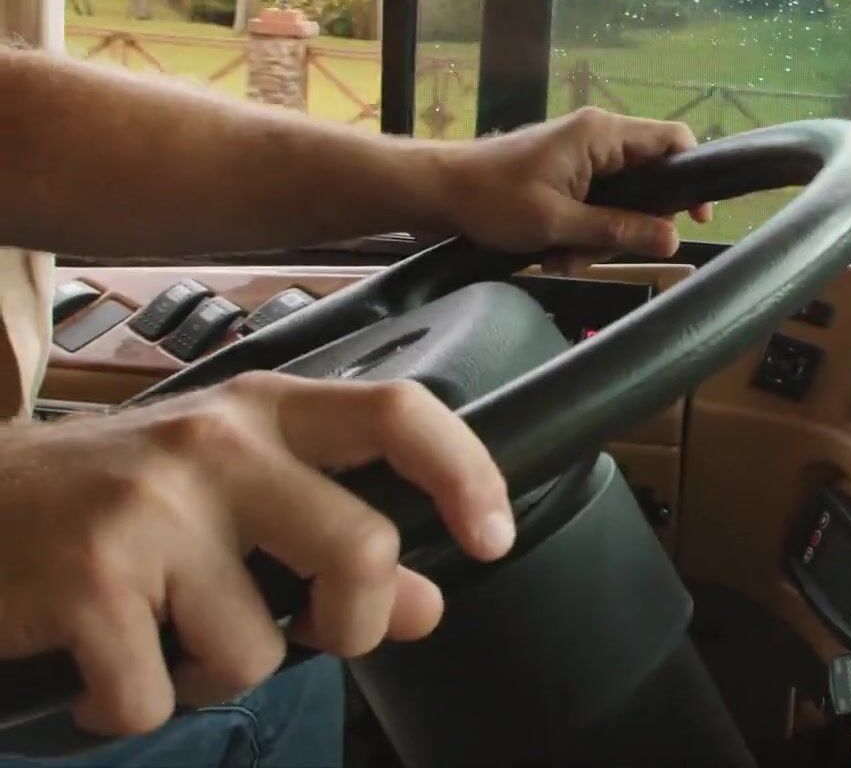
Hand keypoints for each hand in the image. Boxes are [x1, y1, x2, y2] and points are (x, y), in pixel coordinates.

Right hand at [0, 373, 513, 735]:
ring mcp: (151, 509)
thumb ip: (335, 539)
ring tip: (164, 637)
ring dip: (215, 674)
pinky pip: (159, 696)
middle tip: (308, 633)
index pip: (401, 414)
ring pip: (260, 648)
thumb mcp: (233, 498)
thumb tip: (423, 602)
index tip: (493, 538)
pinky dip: (133, 708)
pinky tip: (105, 669)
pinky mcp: (89, 580)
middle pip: (361, 550)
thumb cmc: (113, 503)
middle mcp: (217, 444)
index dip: (467, 474)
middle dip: (350, 625)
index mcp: (266, 412)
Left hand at [435, 108, 714, 272]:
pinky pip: (594, 202)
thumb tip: (675, 239)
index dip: (692, 178)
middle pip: (648, 178)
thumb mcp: (558, 223)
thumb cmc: (492, 200)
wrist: (436, 192)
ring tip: (564, 256)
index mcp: (601, 134)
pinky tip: (553, 252)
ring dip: (600, 235)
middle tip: (599, 251)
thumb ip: (620, 230)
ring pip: (620, 199)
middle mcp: (597, 137)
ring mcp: (580, 154)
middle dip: (629, 224)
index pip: (673, 140)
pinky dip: (581, 231)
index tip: (693, 219)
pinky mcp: (565, 172)